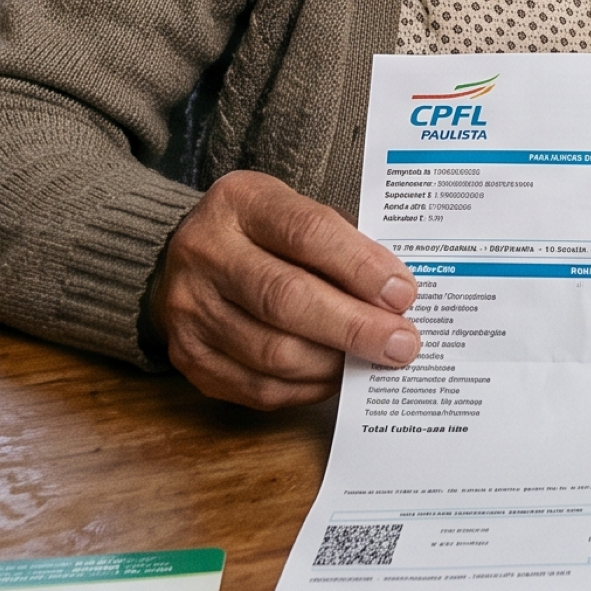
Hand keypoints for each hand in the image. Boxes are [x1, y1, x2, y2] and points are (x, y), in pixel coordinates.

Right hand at [146, 170, 421, 408]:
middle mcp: (205, 253)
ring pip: (273, 352)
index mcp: (240, 202)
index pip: (307, 233)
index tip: (403, 294)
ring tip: (373, 360)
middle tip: (402, 343)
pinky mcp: (190, 357)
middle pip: (286, 299)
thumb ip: (340, 246)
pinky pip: (258, 387)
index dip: (360, 268)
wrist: (186, 260)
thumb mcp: (295, 212)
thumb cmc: (261, 235)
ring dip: (335, 363)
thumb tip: (395, 298)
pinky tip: (335, 375)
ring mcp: (190, 309)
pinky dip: (307, 387)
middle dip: (354, 327)